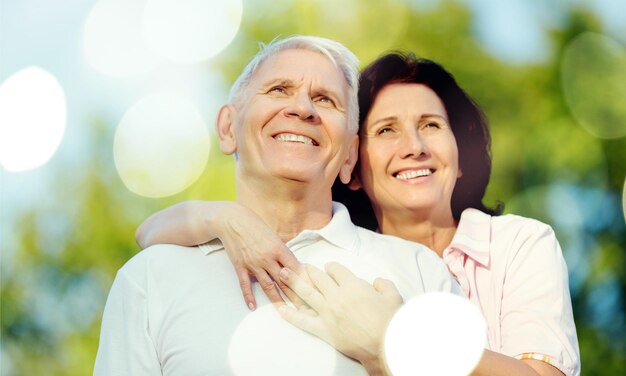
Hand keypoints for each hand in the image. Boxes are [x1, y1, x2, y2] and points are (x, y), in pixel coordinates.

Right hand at [217, 203, 301, 309]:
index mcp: (278, 248)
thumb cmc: (254, 224)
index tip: (314, 291)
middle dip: (296, 295)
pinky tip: (253, 307)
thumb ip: (282, 250)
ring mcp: (253, 264)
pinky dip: (249, 297)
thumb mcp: (273, 234)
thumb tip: (293, 263)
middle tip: (306, 307)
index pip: (296, 268)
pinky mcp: (240, 267)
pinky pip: (245, 285)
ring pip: (268, 286)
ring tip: (286, 311)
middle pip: (285, 280)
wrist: (231, 220)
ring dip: (278, 300)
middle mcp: (267, 258)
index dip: (306, 280)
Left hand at [277, 263, 401, 374]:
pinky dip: (290, 315)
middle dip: (308, 270)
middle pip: (318, 279)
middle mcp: (337, 297)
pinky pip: (303, 321)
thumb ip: (383, 284)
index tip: (329, 267)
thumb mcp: (393, 295)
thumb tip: (376, 282)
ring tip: (282, 274)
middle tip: (301, 265)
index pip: (336, 270)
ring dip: (293, 282)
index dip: (332, 267)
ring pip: (306, 294)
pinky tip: (280, 309)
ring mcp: (328, 314)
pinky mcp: (324, 330)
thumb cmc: (390, 321)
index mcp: (353, 286)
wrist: (384, 346)